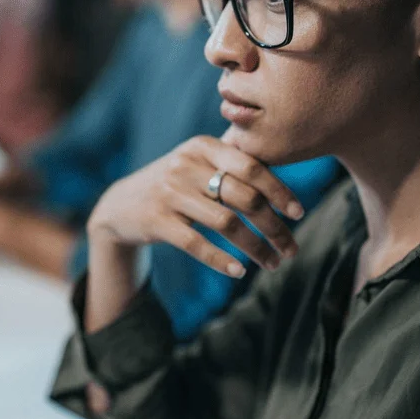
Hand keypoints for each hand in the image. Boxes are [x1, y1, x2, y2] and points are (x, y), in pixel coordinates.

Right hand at [87, 136, 303, 275]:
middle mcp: (185, 165)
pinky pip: (196, 244)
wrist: (120, 206)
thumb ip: (232, 164)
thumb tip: (283, 181)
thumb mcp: (196, 164)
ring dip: (255, 248)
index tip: (299, 213)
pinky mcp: (156, 221)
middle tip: (291, 249)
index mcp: (202, 146)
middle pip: (244, 197)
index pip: (252, 166)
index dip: (279, 191)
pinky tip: (240, 272)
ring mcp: (169, 193)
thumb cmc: (173, 185)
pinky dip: (222, 260)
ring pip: (226, 223)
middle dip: (274, 226)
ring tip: (272, 263)